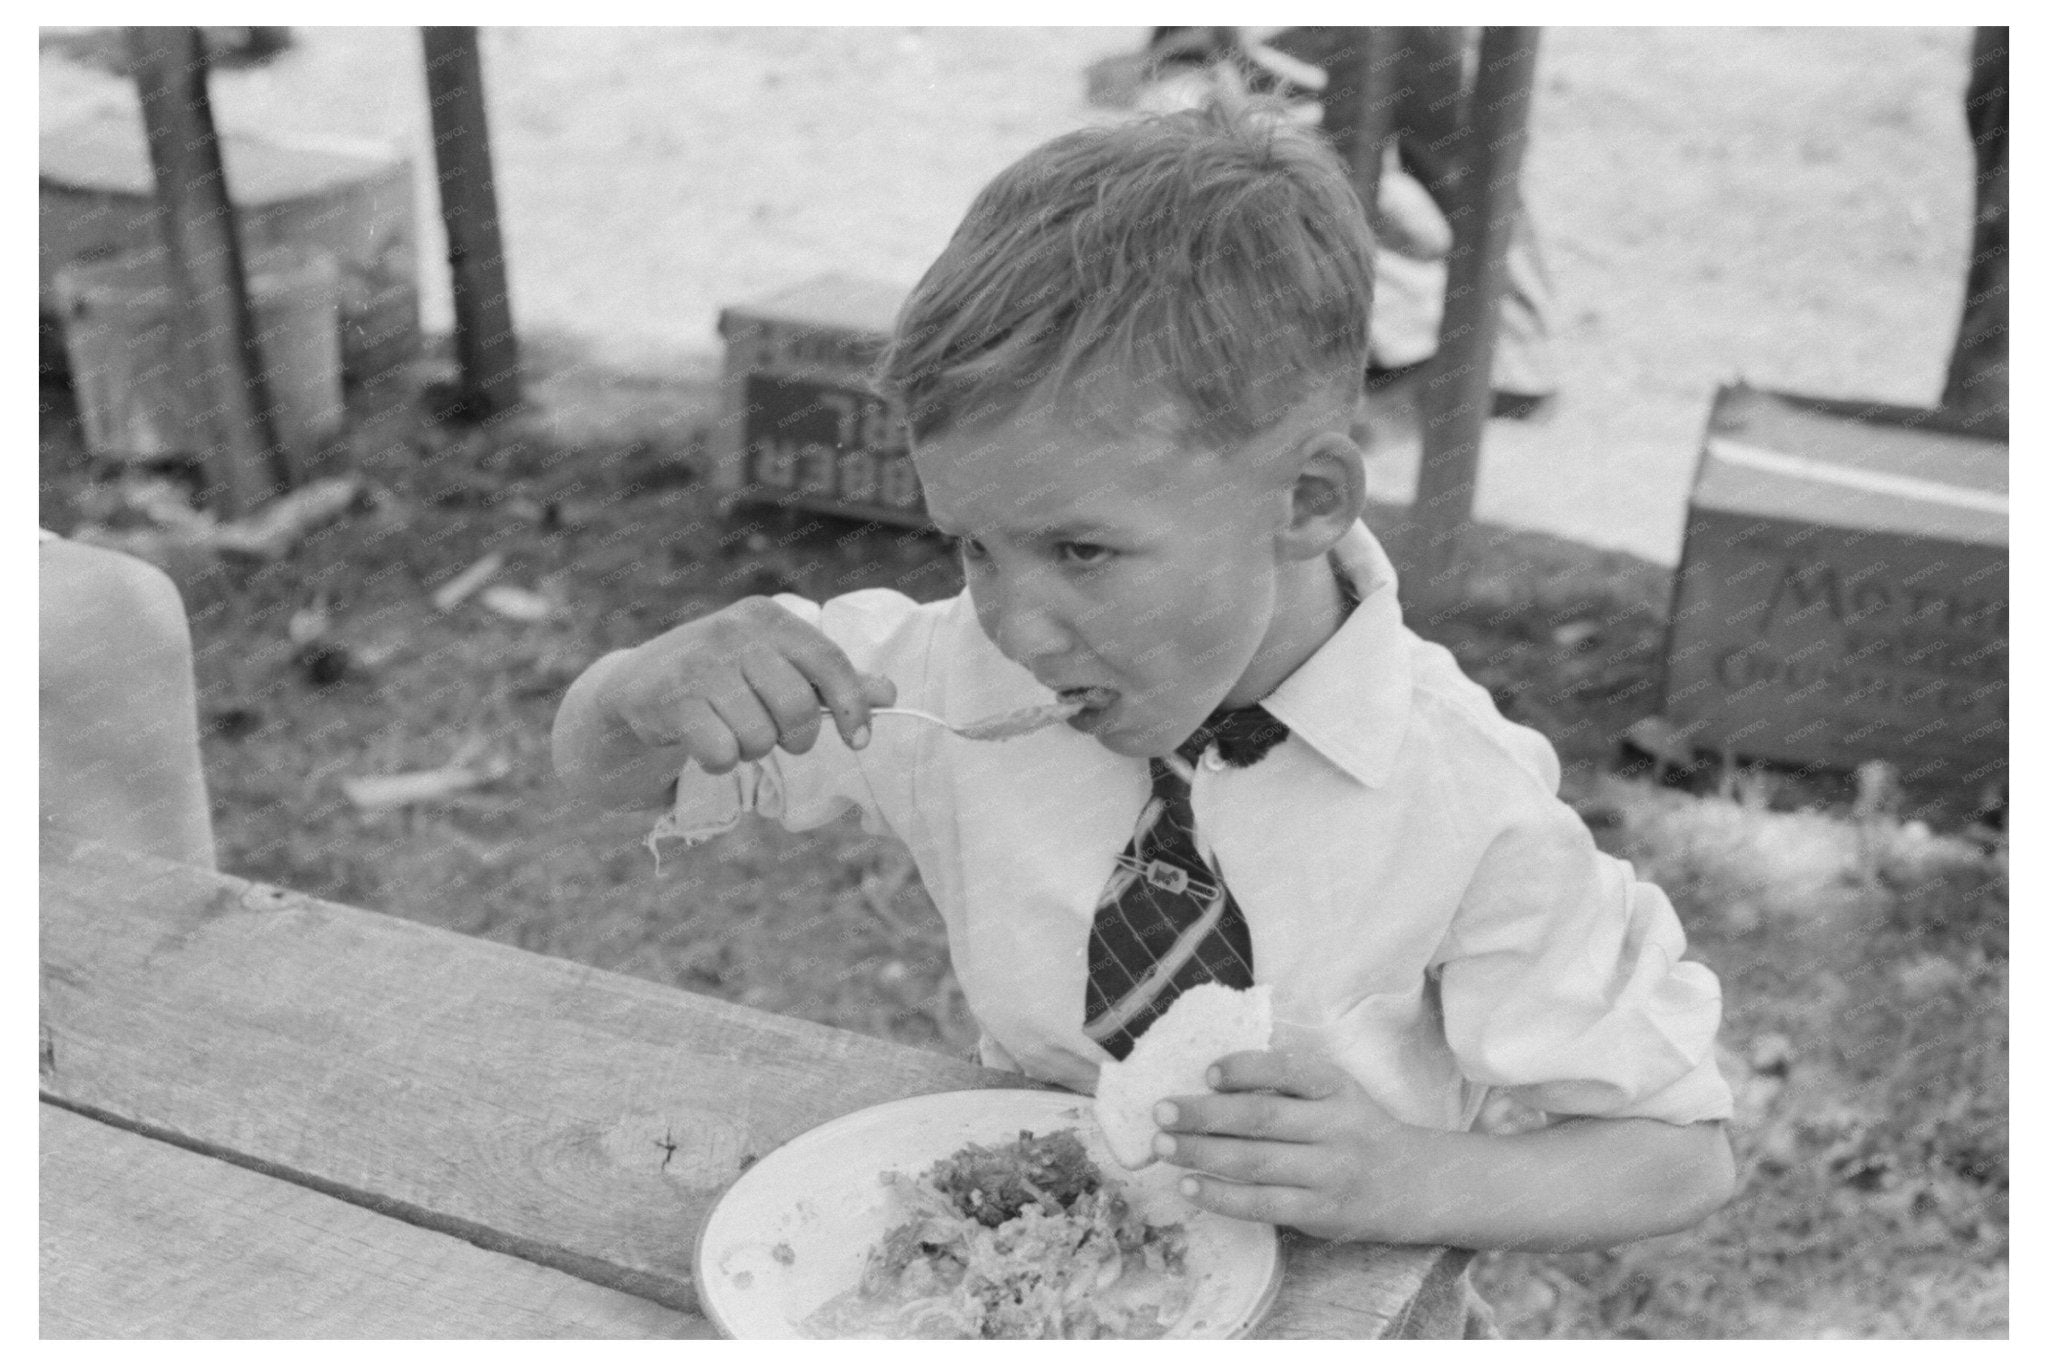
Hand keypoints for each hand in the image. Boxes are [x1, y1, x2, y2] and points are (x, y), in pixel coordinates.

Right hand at [597, 596, 895, 775]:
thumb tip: (888, 693)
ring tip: (733, 732)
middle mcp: (735, 631)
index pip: (828, 661)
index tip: (860, 740)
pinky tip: (706, 743)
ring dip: (753, 750)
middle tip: (778, 738)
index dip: (852, 706)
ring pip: (760, 737)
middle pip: (797, 707)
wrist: (637, 685)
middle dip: (795, 737)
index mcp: (768, 617)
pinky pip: (723, 753)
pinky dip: (720, 762)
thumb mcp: (775, 666)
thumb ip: (829, 680)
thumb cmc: (722, 677)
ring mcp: (700, 664)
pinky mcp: (671, 700)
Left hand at [1151, 1048, 1437, 1242]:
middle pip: (1261, 1117)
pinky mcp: (1321, 1213)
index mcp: (1337, 1089)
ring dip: (1202, 1154)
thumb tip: (1213, 1079)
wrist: (1418, 1184)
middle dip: (1204, 1114)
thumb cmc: (1359, 1130)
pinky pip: (1263, 1205)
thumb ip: (1289, 1083)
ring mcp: (1329, 1173)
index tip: (1207, 1071)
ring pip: (1256, 1162)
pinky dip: (1222, 1196)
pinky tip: (1190, 1187)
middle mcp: (1335, 1128)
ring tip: (1163, 1147)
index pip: (1290, 1070)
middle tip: (1160, 1111)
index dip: (1246, 1068)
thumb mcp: (1338, 1093)